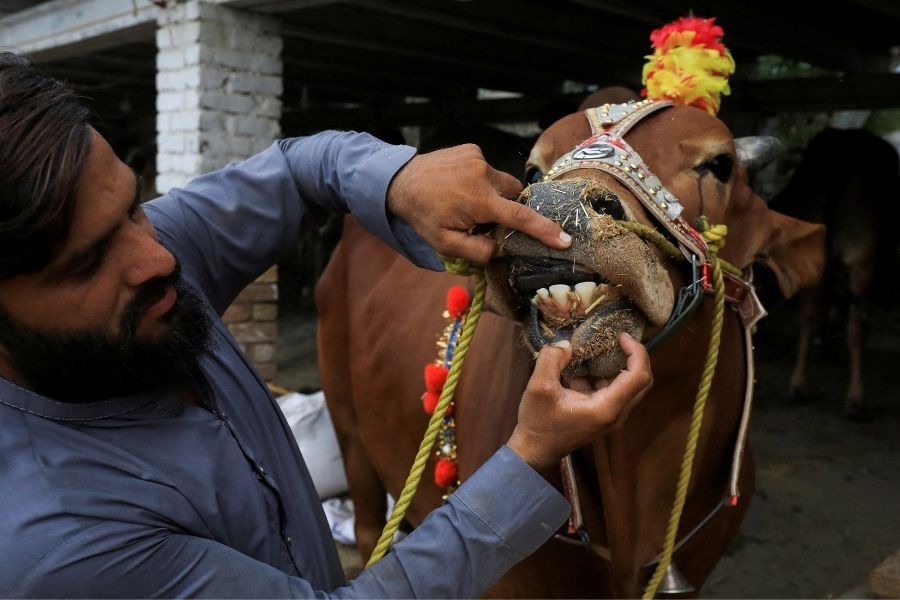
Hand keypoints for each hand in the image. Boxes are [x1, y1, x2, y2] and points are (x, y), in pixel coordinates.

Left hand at [386, 144, 571, 264]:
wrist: (400, 181)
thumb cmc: (423, 215)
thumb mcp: (445, 244)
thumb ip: (477, 251)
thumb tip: (501, 248)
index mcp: (479, 201)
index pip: (520, 217)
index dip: (544, 230)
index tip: (564, 239)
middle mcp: (483, 175)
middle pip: (514, 196)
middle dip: (507, 209)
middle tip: (485, 220)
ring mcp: (478, 158)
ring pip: (501, 183)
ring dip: (492, 195)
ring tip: (466, 202)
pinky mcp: (472, 149)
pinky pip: (487, 169)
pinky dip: (481, 181)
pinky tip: (460, 186)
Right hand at [506, 333, 651, 473]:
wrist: (534, 451)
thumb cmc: (538, 422)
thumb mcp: (539, 387)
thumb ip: (552, 360)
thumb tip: (566, 344)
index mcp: (607, 408)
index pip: (638, 377)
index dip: (636, 352)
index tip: (621, 335)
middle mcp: (615, 413)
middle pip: (641, 382)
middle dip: (635, 357)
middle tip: (619, 338)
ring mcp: (610, 416)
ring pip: (629, 386)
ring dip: (620, 364)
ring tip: (603, 346)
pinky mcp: (601, 414)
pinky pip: (613, 390)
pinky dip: (605, 374)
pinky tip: (585, 364)